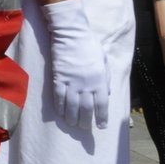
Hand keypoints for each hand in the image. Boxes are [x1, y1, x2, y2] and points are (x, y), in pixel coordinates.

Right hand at [43, 0, 109, 128]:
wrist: (71, 35)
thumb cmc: (89, 46)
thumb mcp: (104, 62)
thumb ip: (105, 79)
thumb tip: (106, 94)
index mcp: (100, 81)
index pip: (102, 105)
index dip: (102, 117)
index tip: (102, 126)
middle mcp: (86, 85)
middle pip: (86, 109)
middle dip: (86, 121)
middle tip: (85, 128)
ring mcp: (71, 83)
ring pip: (72, 106)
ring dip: (72, 117)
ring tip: (72, 124)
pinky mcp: (58, 78)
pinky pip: (58, 97)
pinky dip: (59, 107)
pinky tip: (60, 113)